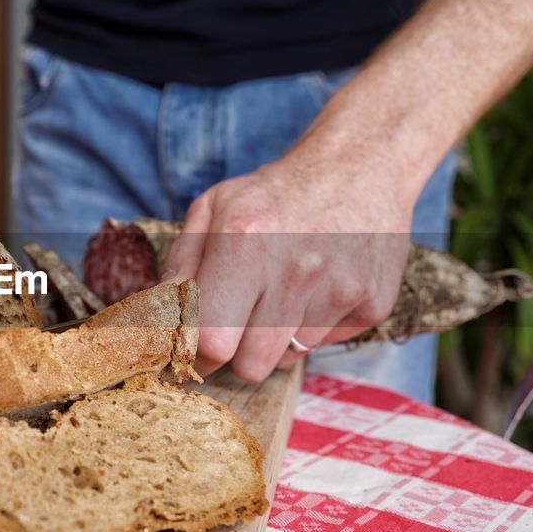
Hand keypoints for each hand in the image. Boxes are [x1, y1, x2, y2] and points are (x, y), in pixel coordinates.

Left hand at [161, 141, 413, 381]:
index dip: (195, 352)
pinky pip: (322, 345)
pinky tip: (316, 288)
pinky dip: (311, 326)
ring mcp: (340, 291)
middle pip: (249, 366)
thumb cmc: (276, 193)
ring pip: (285, 360)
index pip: (210, 341)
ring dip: (273, 338)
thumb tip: (159, 320)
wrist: (362, 165)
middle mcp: (296, 271)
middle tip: (236, 320)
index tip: (192, 345)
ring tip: (282, 292)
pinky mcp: (372, 305)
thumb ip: (181, 265)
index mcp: (245, 243)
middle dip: (234, 350)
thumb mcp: (214, 208)